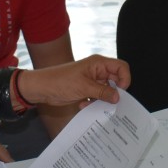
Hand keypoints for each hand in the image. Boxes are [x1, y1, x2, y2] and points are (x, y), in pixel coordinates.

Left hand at [16, 55, 130, 107]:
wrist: (42, 88)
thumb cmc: (61, 82)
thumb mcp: (84, 87)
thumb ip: (103, 92)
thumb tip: (118, 97)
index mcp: (98, 63)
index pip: (121, 67)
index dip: (125, 79)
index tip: (121, 93)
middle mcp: (98, 70)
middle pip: (115, 80)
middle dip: (113, 92)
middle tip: (109, 103)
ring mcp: (92, 79)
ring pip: (106, 90)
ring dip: (101, 99)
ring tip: (91, 104)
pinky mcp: (86, 88)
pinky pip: (97, 96)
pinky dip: (93, 102)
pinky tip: (83, 104)